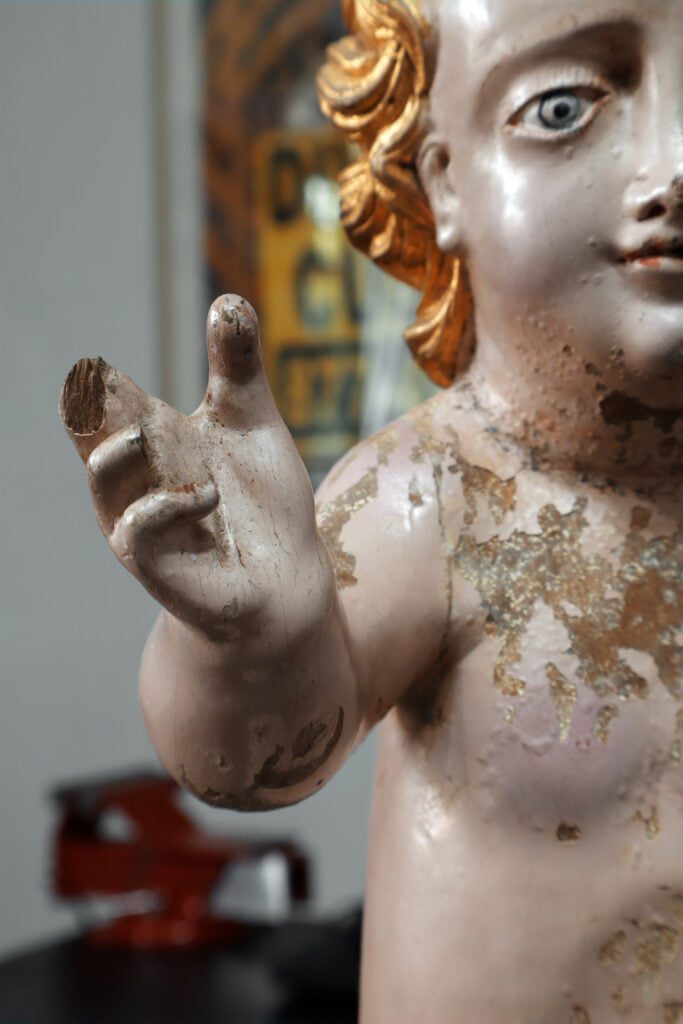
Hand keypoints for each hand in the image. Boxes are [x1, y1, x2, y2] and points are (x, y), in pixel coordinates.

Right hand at [59, 296, 321, 639]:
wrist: (290, 573)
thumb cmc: (264, 500)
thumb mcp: (252, 423)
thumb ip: (237, 367)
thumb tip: (228, 297)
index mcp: (152, 438)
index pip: (108, 403)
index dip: (96, 383)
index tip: (94, 365)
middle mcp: (136, 478)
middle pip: (90, 436)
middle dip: (86, 412)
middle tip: (89, 382)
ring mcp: (140, 520)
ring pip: (104, 483)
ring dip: (119, 456)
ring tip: (145, 431)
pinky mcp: (156, 561)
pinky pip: (137, 530)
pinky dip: (165, 506)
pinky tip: (206, 493)